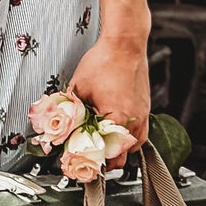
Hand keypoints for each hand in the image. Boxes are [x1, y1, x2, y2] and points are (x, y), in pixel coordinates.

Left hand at [67, 34, 150, 150]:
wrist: (125, 43)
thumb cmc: (105, 60)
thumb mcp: (79, 88)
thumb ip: (70, 111)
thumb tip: (60, 126)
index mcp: (118, 119)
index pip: (104, 154)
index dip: (89, 160)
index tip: (78, 162)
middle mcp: (134, 121)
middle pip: (120, 157)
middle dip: (103, 159)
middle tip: (88, 158)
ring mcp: (142, 116)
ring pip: (131, 148)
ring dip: (116, 150)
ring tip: (100, 148)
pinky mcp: (145, 109)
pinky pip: (138, 134)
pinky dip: (126, 138)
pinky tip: (115, 134)